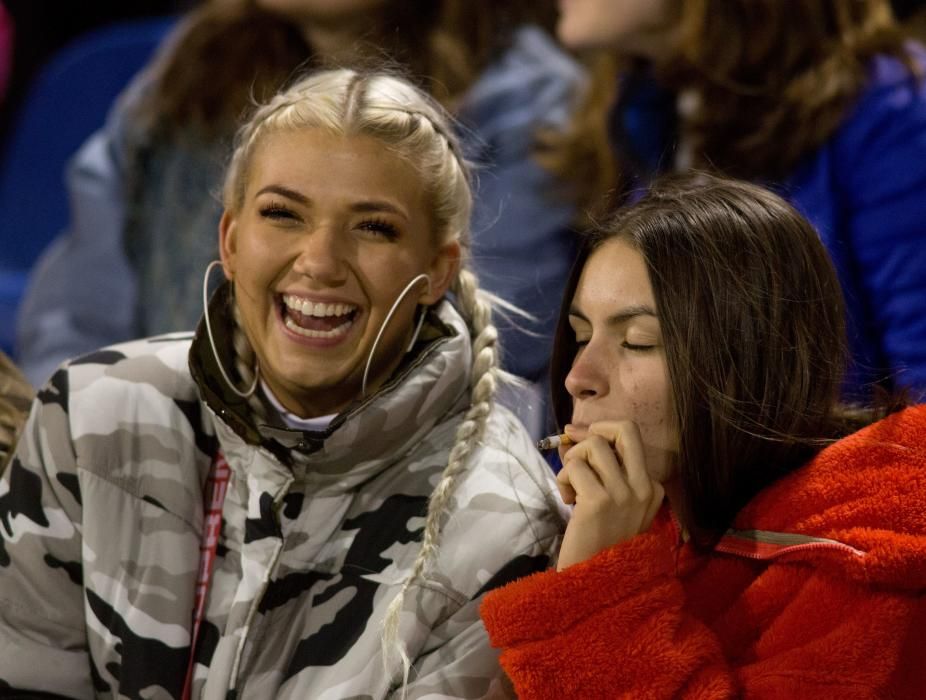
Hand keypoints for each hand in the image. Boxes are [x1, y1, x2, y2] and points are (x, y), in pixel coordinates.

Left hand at [556, 421, 663, 570]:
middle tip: (575, 452)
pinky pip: (575, 467)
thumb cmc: (602, 545)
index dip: (601, 435)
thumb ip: (606, 472)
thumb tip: (576, 433)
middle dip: (593, 431)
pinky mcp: (599, 501)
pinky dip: (563, 478)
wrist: (597, 584)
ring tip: (570, 487)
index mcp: (653, 488)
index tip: (580, 446)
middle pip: (624, 429)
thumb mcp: (616, 507)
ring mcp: (623, 493)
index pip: (631, 439)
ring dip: (573, 461)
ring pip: (594, 445)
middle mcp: (644, 487)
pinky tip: (567, 501)